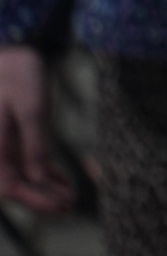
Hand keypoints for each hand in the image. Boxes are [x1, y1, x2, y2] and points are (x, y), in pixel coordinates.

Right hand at [0, 47, 71, 213]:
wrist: (5, 50)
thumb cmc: (16, 73)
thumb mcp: (32, 104)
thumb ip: (35, 141)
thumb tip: (39, 177)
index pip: (9, 185)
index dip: (35, 199)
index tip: (61, 205)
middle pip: (11, 185)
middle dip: (39, 197)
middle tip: (70, 204)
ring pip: (15, 175)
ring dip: (40, 187)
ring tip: (68, 195)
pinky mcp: (4, 137)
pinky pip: (17, 161)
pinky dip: (37, 171)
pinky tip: (58, 178)